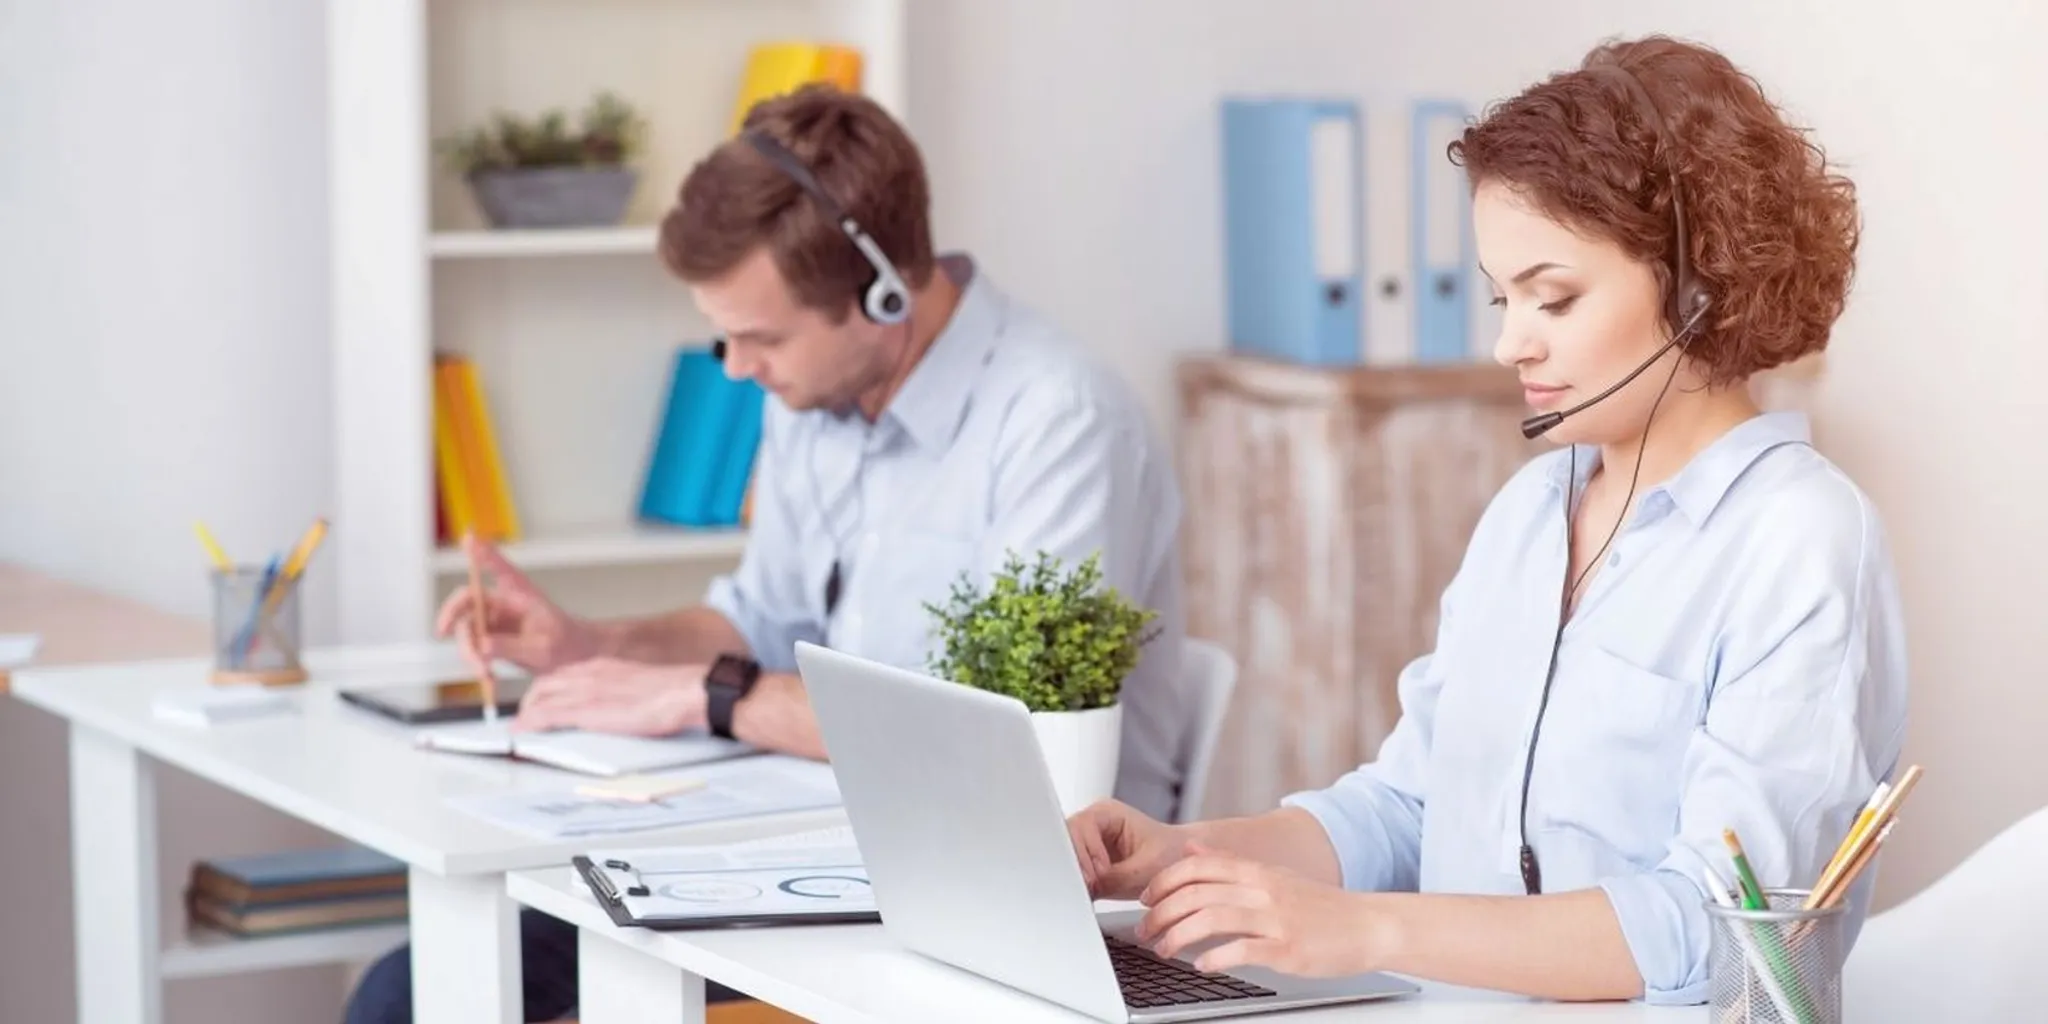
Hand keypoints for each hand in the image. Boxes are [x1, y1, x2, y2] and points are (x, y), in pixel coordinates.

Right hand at [436, 536, 599, 674]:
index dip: (483, 553)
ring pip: (466, 630)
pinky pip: (473, 648)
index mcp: (520, 593)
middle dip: (453, 618)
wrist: (574, 660)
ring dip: (469, 653)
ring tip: (485, 674)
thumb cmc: (566, 644)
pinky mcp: (491, 637)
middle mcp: (503, 602)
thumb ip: (511, 645)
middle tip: (445, 633)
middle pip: (467, 602)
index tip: (469, 537)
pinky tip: (487, 679)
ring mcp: (494, 620)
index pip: (499, 568)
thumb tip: (481, 645)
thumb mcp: (542, 648)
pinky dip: (476, 663)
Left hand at [512, 657, 707, 735]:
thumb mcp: (640, 683)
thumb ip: (623, 690)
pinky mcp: (586, 710)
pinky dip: (529, 723)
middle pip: (545, 683)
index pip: (564, 674)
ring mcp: (585, 690)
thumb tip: (622, 704)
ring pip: (540, 696)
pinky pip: (546, 715)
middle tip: (527, 718)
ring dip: (526, 713)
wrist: (684, 692)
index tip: (543, 701)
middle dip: (531, 701)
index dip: (548, 689)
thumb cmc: (673, 692)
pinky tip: (521, 732)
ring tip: (521, 728)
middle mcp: (588, 673)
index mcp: (603, 666)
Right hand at [1067, 799, 1191, 899]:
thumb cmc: (1171, 855)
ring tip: (1094, 891)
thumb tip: (1085, 888)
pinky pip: (1073, 871)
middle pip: (1066, 840)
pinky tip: (1089, 894)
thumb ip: (1112, 879)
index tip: (1094, 875)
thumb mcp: (1144, 870)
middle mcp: (1094, 824)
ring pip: (1066, 857)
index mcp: (1107, 813)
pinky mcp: (1088, 862)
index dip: (1084, 852)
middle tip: (1090, 887)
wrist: (1182, 862)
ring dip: (1077, 876)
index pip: (1080, 827)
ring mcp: (1088, 842)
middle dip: (1076, 866)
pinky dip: (1079, 884)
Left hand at [1136, 842, 1383, 976]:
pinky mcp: (1287, 948)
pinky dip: (1215, 958)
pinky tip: (1201, 966)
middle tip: (1144, 932)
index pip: (1197, 867)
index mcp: (1257, 871)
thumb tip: (1191, 851)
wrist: (1369, 925)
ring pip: (1211, 919)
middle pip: (1195, 893)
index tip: (1145, 900)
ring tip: (1163, 951)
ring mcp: (1275, 919)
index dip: (1163, 882)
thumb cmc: (1321, 907)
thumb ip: (1231, 864)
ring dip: (1178, 937)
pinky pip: (1242, 950)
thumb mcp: (1274, 875)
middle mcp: (1262, 890)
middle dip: (1160, 913)